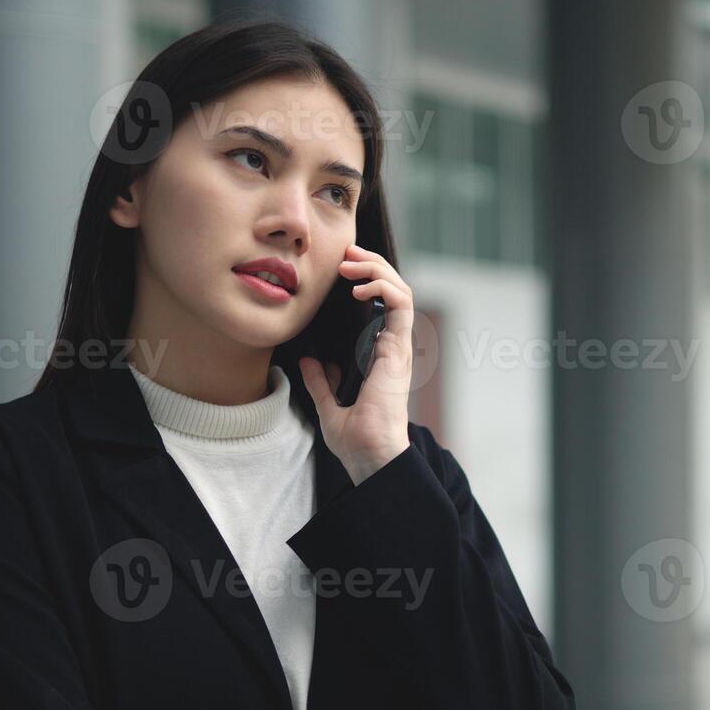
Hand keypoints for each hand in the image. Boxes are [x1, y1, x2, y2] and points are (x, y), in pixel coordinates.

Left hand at [298, 243, 415, 484]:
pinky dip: (383, 286)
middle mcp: (392, 347)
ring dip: (377, 268)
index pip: (381, 306)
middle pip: (393, 290)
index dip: (366, 280)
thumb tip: (309, 361)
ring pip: (401, 289)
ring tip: (352, 261)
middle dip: (371, 265)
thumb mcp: (329, 406)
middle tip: (346, 254)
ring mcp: (398, 346)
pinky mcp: (399, 348)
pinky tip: (359, 286)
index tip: (340, 270)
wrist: (370, 455)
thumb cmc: (356, 440)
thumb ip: (320, 383)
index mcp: (380, 357)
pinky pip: (401, 304)